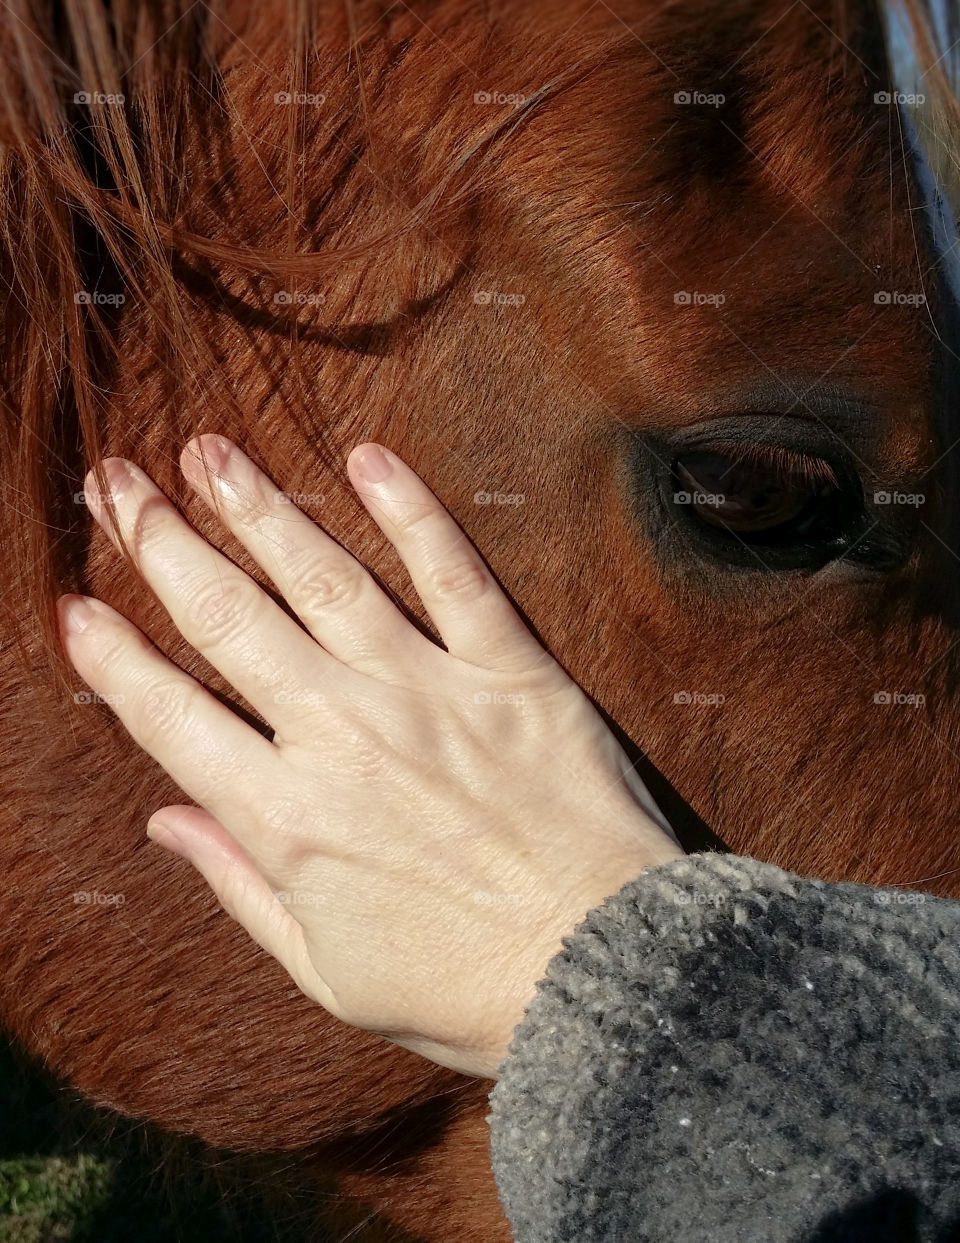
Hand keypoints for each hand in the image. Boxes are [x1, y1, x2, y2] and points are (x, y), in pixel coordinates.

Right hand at [58, 437, 682, 1077]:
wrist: (600, 972)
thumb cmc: (461, 988)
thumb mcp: (325, 968)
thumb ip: (239, 884)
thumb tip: (166, 821)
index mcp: (288, 819)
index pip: (171, 717)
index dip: (112, 659)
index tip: (74, 608)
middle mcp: (343, 738)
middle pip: (229, 621)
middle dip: (162, 544)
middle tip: (116, 482)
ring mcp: (428, 695)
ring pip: (322, 580)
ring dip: (257, 509)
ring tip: (207, 450)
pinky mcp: (510, 674)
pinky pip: (453, 576)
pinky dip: (411, 512)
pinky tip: (366, 459)